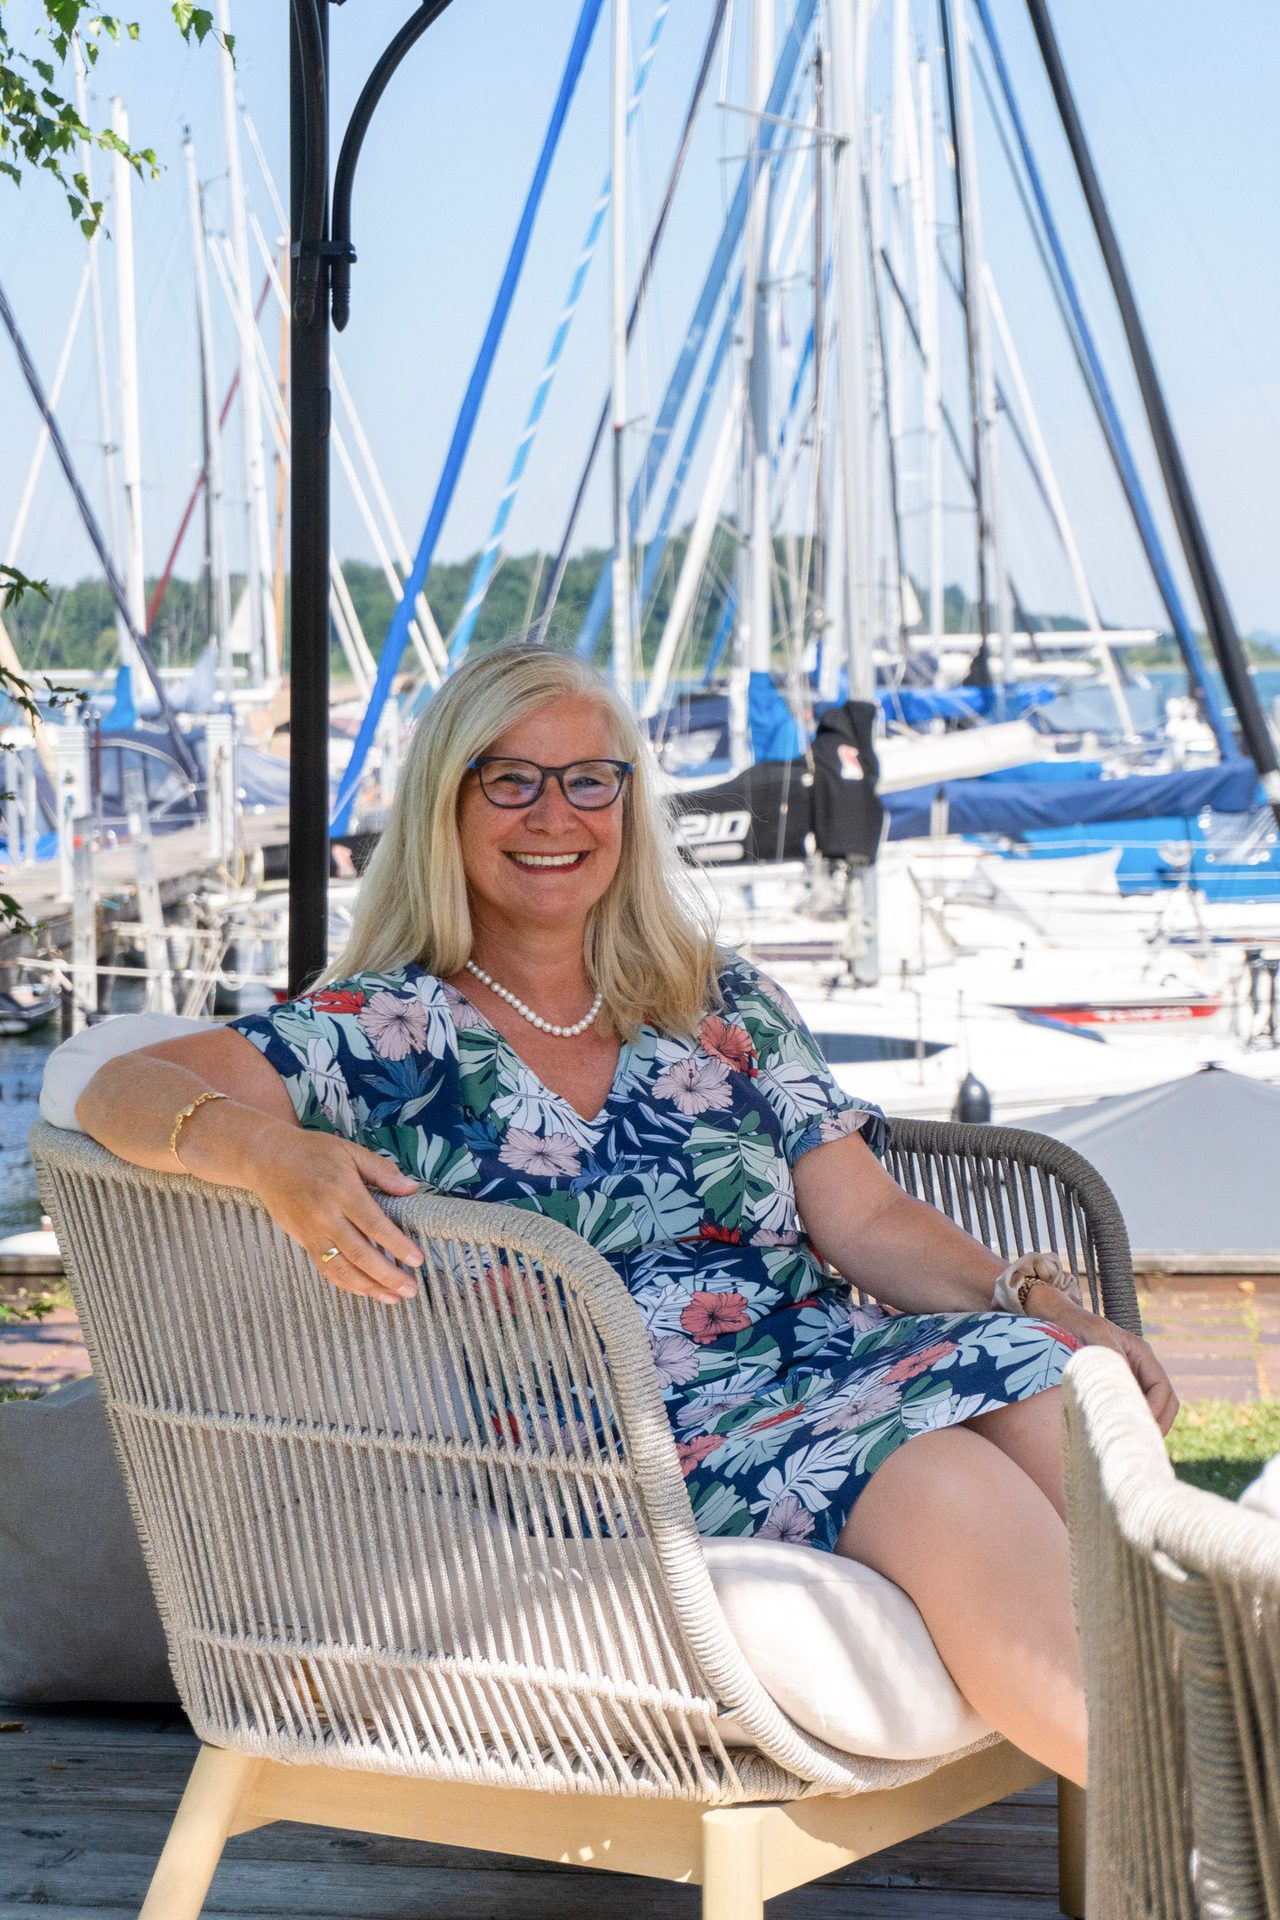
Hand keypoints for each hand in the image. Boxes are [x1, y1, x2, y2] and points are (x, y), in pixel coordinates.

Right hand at [249, 1127, 424, 1305]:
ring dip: (369, 1287)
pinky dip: (345, 1283)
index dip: (398, 1246)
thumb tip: (411, 1188)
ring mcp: (312, 1232)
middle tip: (410, 1289)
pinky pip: (325, 1268)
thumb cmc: (312, 1151)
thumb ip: (382, 1171)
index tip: (417, 1260)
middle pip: (361, 1254)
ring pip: (342, 1269)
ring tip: (392, 1297)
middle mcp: (326, 1216)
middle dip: (388, 1276)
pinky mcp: (302, 1241)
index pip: (375, 1226)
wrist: (267, 1160)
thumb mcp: (350, 1152)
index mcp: (342, 1191)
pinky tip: (364, 1290)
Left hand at [1030, 1292, 1179, 1435]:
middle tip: (1136, 1442)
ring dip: (1143, 1425)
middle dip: (1156, 1423)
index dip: (1155, 1409)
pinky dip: (1128, 1422)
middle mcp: (1140, 1367)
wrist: (1055, 1318)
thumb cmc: (1074, 1323)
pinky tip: (1113, 1433)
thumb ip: (1111, 1354)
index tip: (1135, 1423)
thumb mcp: (1093, 1334)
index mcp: (1141, 1354)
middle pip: (1165, 1402)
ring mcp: (1130, 1378)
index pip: (1162, 1389)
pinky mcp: (1116, 1387)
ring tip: (1125, 1441)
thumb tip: (1125, 1382)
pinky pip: (1131, 1408)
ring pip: (1151, 1409)